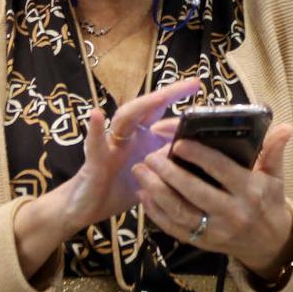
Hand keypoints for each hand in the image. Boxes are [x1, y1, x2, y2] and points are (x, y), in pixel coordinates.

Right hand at [55, 77, 201, 234]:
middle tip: (195, 83)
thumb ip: (170, 164)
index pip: (165, 120)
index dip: (184, 114)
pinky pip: (94, 144)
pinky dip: (95, 130)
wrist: (86, 208)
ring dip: (143, 105)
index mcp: (143, 139)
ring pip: (125, 118)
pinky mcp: (94, 160)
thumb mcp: (153, 178)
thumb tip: (201, 156)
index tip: (206, 107)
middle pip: (148, 109)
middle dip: (170, 94)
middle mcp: (128, 136)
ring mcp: (111, 145)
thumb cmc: (119, 189)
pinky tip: (96, 114)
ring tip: (162, 97)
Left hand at [132, 121, 292, 280]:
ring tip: (140, 172)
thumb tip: (285, 127)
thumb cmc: (268, 202)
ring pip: (180, 212)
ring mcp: (216, 230)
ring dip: (156, 192)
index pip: (221, 170)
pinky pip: (175, 228)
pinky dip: (156, 213)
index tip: (178, 143)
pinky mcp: (202, 242)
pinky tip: (143, 196)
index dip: (199, 155)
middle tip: (151, 156)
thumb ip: (274, 151)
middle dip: (170, 173)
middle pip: (195, 191)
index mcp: (250, 191)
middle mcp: (232, 212)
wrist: (269, 243)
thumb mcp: (275, 176)